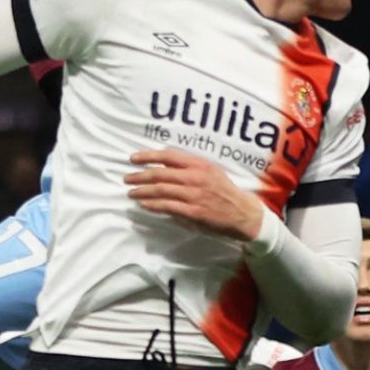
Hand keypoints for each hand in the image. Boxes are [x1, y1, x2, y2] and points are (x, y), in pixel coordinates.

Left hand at [125, 148, 268, 240]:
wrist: (243, 213)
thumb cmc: (225, 192)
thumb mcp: (210, 172)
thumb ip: (189, 169)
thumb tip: (164, 170)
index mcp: (199, 164)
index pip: (168, 156)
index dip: (148, 156)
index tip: (133, 159)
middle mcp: (195, 177)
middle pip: (160, 174)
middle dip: (139, 176)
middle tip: (127, 178)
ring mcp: (194, 195)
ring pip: (161, 190)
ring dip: (142, 191)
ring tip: (131, 192)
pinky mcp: (193, 212)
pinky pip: (167, 206)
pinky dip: (153, 205)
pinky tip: (144, 204)